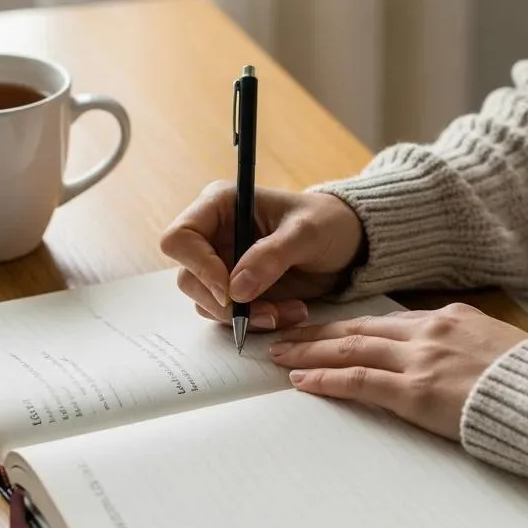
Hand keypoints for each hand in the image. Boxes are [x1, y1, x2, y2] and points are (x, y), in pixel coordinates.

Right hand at [160, 183, 364, 329]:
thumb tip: (235, 290)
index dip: (198, 266)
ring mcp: (222, 265)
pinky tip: (289, 313)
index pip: (180, 238)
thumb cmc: (327, 223)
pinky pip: (229, 316)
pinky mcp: (236, 290)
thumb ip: (271, 256)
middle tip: (267, 312)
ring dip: (246, 317)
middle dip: (226, 303)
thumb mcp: (306, 232)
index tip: (229, 290)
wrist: (348, 244)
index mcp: (220, 205)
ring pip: (207, 303)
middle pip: (188, 278)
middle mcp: (213, 235)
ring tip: (288, 312)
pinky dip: (257, 322)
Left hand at [268, 304, 527, 440]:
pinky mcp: (416, 392)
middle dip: (318, 333)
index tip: (326, 330)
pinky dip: (326, 379)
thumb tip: (447, 363)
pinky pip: (359, 381)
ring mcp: (421, 360)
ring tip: (280, 356)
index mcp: (451, 318)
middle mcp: (430, 331)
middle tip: (285, 335)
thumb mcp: (500, 350)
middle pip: (359, 328)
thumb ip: (465, 349)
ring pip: (350, 349)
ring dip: (310, 352)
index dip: (351, 326)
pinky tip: (303, 381)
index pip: (387, 321)